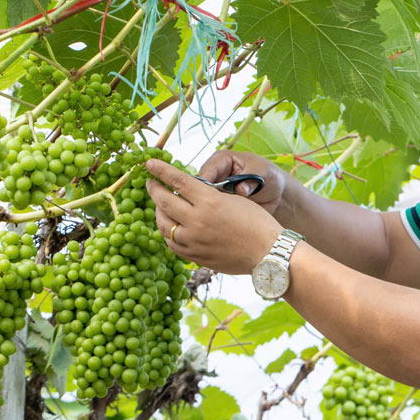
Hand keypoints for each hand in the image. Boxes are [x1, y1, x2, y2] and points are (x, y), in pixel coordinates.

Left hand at [145, 159, 283, 274]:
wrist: (268, 253)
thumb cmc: (258, 223)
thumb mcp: (235, 200)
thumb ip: (210, 195)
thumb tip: (189, 191)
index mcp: (210, 201)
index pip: (177, 180)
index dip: (161, 170)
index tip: (150, 163)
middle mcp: (198, 220)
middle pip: (164, 201)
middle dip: (154, 189)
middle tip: (151, 183)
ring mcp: (194, 241)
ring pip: (163, 224)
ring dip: (158, 213)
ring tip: (159, 206)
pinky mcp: (196, 256)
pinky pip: (172, 244)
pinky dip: (167, 233)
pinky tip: (170, 228)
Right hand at [197, 151, 286, 214]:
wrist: (277, 194)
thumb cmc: (269, 176)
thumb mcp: (264, 173)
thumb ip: (251, 180)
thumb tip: (240, 190)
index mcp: (222, 160)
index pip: (207, 170)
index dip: (205, 183)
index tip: (209, 196)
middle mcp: (215, 175)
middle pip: (199, 187)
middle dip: (204, 199)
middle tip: (212, 211)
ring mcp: (215, 191)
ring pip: (203, 201)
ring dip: (209, 210)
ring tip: (218, 219)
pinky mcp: (219, 205)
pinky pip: (211, 212)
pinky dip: (214, 218)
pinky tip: (221, 225)